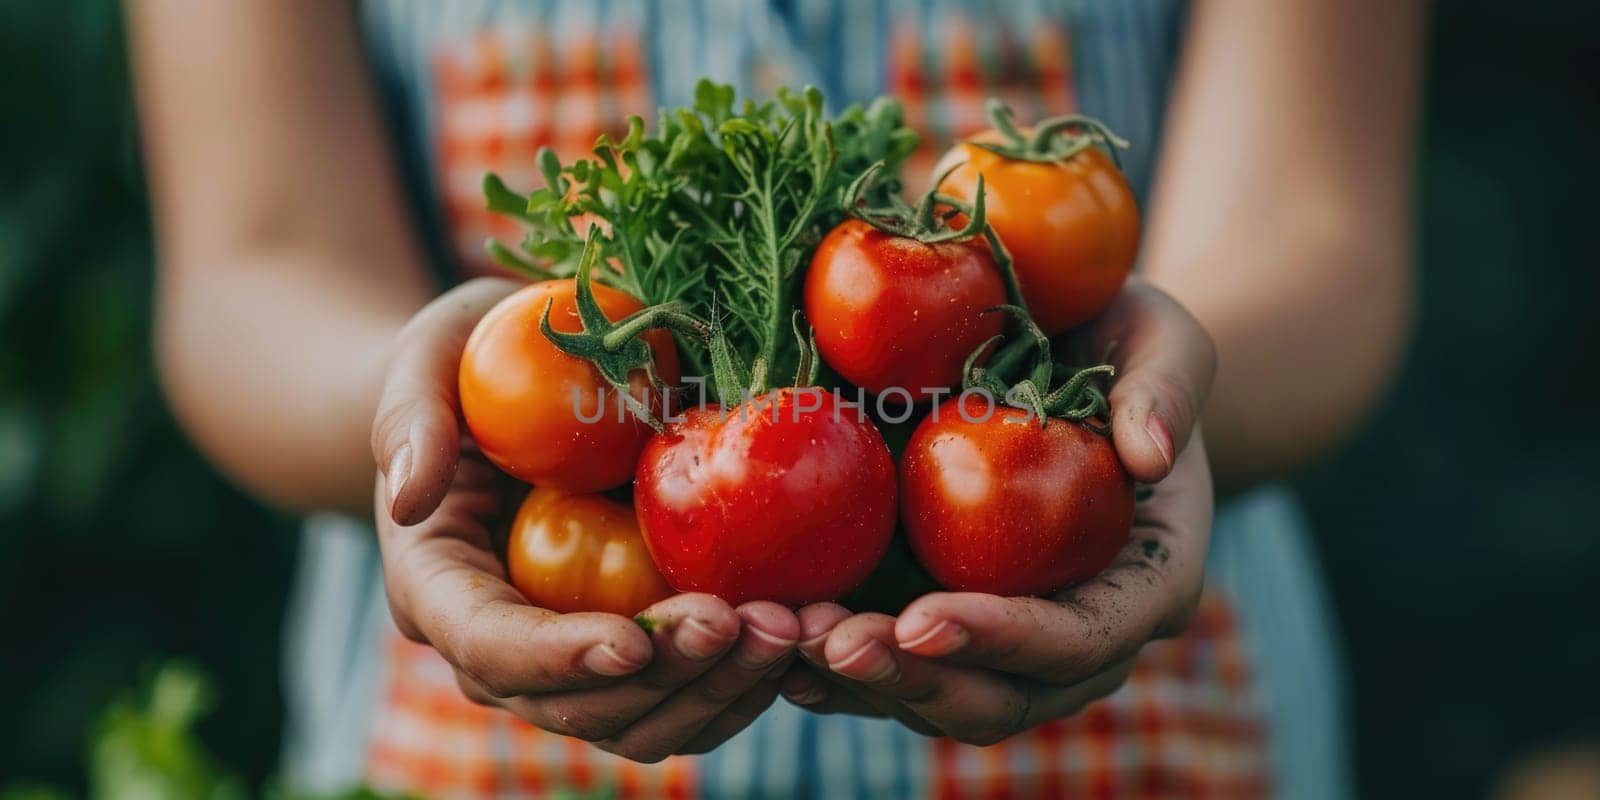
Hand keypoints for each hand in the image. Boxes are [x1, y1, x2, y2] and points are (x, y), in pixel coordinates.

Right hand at [370, 278, 797, 761]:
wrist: (510, 394)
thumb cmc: (464, 365)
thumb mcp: (427, 358)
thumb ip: (409, 418)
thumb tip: (407, 496)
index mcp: (440, 588)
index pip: (491, 648)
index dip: (558, 658)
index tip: (629, 641)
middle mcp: (502, 648)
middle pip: (581, 704)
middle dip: (671, 676)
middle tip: (756, 624)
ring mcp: (572, 660)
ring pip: (645, 720)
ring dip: (723, 688)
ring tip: (796, 629)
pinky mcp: (636, 652)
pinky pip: (690, 696)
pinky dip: (748, 678)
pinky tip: (809, 631)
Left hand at [782, 280, 1217, 744]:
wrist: (1075, 359)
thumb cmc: (1124, 341)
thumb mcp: (1160, 338)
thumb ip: (1166, 385)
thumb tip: (1153, 455)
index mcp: (1146, 583)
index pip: (1080, 640)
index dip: (1003, 641)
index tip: (922, 619)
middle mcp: (1076, 632)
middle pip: (1000, 698)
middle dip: (914, 681)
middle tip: (832, 643)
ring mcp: (1004, 636)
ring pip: (935, 698)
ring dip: (857, 684)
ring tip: (783, 640)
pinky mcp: (942, 619)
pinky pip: (890, 666)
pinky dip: (828, 664)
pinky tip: (767, 635)